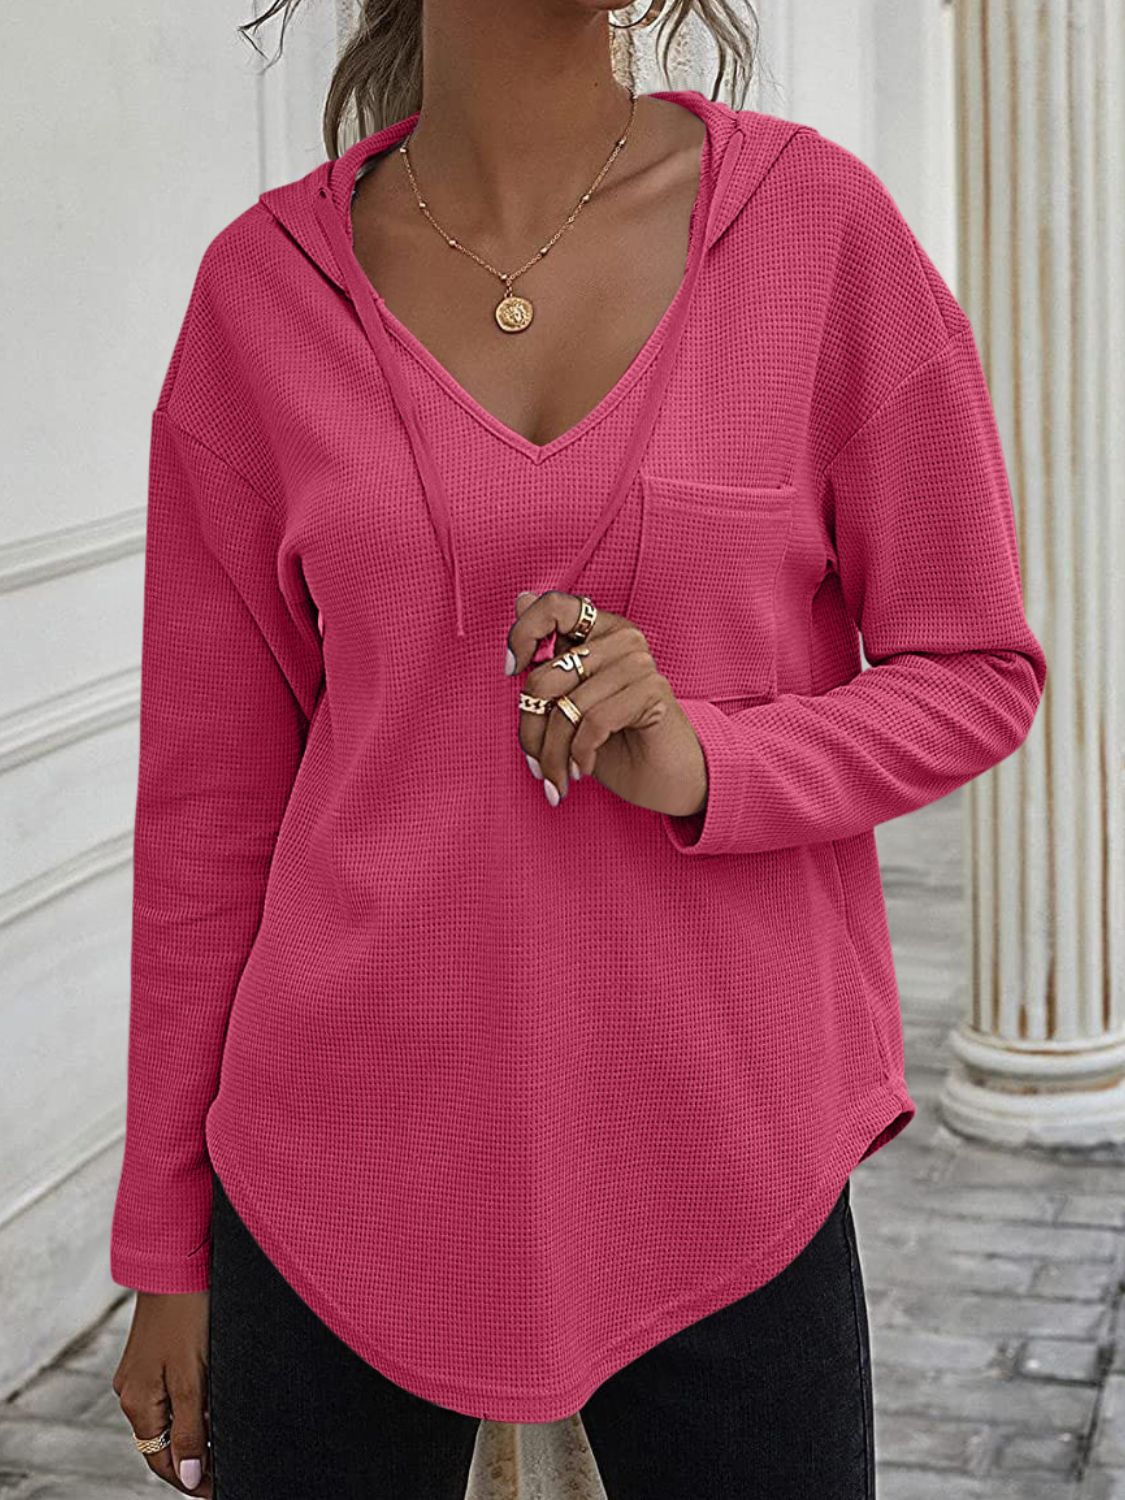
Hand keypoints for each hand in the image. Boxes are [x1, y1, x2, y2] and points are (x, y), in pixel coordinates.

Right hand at [112, 1291, 210, 1493]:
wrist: (177, 1261)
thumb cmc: (187, 1313)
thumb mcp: (192, 1377)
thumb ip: (191, 1428)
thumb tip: (187, 1477)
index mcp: (136, 1403)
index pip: (161, 1460)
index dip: (190, 1479)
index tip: (219, 1488)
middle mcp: (131, 1390)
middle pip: (163, 1441)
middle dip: (193, 1458)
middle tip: (227, 1467)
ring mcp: (140, 1371)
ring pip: (168, 1416)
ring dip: (194, 1431)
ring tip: (225, 1440)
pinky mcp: (153, 1354)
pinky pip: (170, 1392)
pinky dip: (191, 1405)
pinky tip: (212, 1402)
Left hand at [505, 590, 708, 814]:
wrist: (664, 779)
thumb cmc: (615, 742)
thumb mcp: (569, 702)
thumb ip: (545, 657)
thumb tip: (521, 598)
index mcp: (601, 630)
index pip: (553, 606)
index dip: (523, 634)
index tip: (512, 670)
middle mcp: (623, 638)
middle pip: (545, 677)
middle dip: (531, 730)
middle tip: (536, 763)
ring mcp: (640, 663)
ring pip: (566, 708)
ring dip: (553, 754)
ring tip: (556, 778)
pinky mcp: (653, 691)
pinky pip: (592, 722)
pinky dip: (579, 755)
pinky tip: (581, 769)